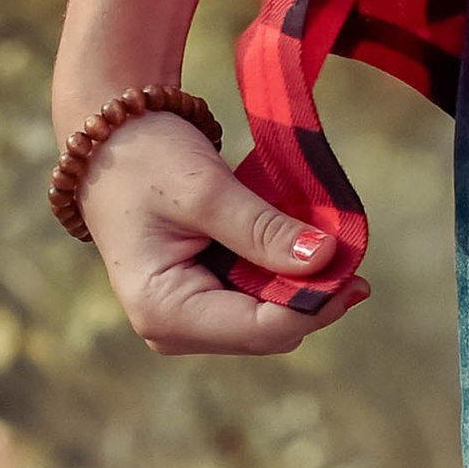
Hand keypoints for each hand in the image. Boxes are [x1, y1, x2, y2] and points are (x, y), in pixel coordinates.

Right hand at [78, 109, 369, 357]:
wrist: (113, 136)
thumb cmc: (148, 159)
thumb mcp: (206, 189)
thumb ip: (262, 229)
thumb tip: (326, 260)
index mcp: (165, 312)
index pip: (259, 330)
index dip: (313, 304)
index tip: (355, 269)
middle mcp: (175, 328)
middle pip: (266, 331)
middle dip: (310, 294)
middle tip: (352, 247)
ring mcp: (187, 317)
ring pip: (266, 318)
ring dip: (300, 283)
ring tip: (333, 241)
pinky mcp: (200, 297)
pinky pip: (255, 297)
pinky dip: (281, 271)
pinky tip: (303, 242)